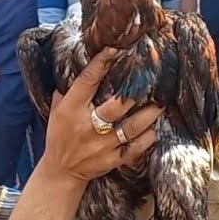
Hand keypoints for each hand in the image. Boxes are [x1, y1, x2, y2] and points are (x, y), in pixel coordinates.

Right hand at [44, 48, 162, 182]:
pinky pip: (135, 148)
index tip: (116, 48)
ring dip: (149, 115)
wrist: (61, 171)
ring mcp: (102, 145)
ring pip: (131, 127)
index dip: (102, 63)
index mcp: (71, 109)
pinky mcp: (112, 160)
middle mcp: (87, 126)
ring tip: (161, 103)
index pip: (87, 81)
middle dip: (134, 92)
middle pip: (116, 106)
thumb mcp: (57, 110)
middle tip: (151, 79)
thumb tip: (79, 62)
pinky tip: (155, 128)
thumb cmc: (60, 135)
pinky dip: (147, 138)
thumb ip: (68, 89)